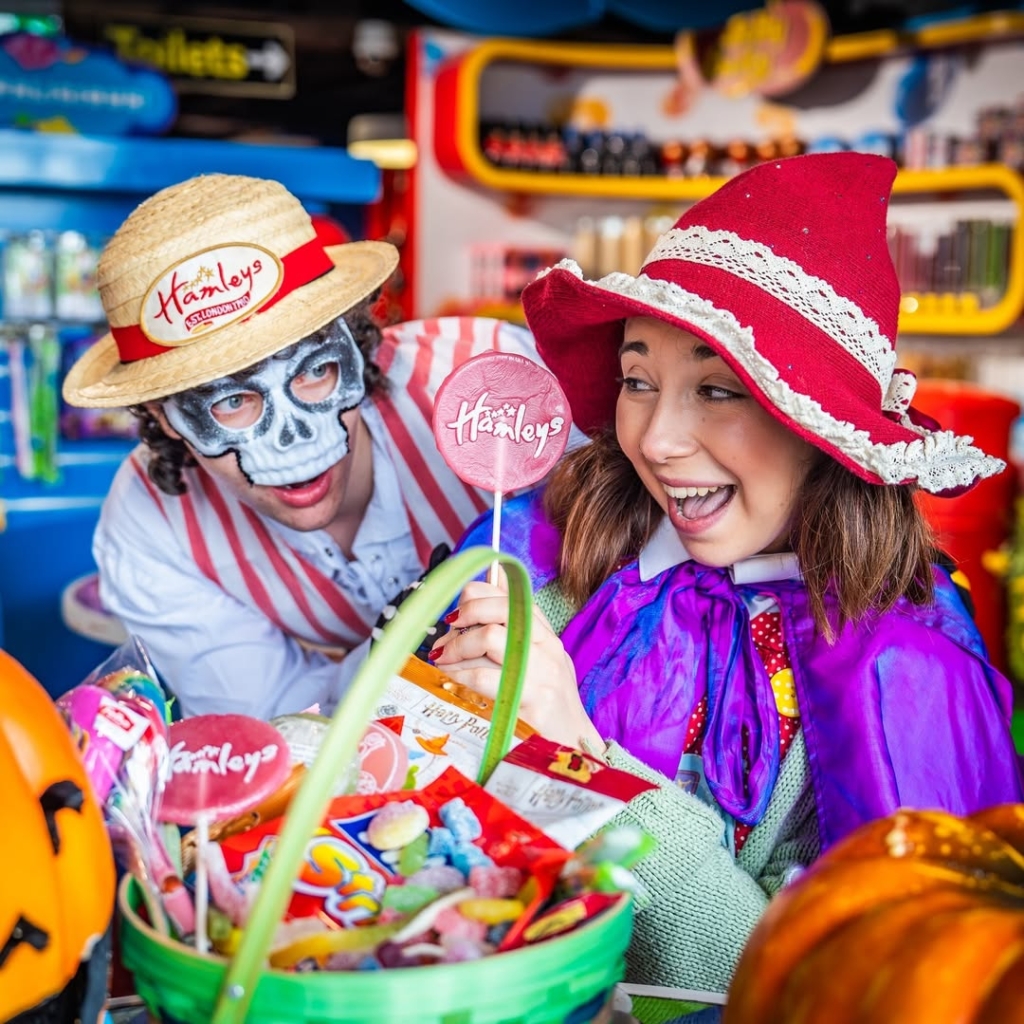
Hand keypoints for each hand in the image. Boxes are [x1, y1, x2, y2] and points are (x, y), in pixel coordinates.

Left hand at [428, 570, 602, 750]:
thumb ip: (510, 630)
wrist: (572, 746)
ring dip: (456, 650)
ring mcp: (544, 672)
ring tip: (443, 664)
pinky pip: (486, 677)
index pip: (509, 595)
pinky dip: (460, 676)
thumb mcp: (536, 661)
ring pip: (489, 637)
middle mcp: (547, 646)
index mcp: (545, 634)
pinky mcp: (534, 700)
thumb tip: (482, 591)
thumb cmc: (546, 704)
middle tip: (444, 642)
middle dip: (464, 618)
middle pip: (499, 609)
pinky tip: (452, 683)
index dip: (476, 599)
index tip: (456, 619)